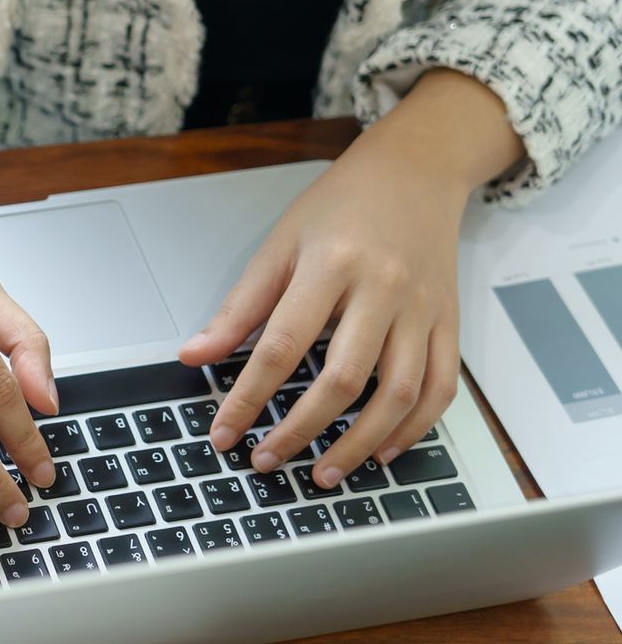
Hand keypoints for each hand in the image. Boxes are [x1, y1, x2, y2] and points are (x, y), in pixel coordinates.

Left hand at [182, 69, 524, 486]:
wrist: (417, 170)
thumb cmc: (342, 205)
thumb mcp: (279, 245)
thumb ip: (239, 307)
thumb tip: (194, 355)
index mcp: (330, 266)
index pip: (280, 347)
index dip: (247, 397)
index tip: (224, 433)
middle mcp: (382, 290)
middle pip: (342, 378)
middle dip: (300, 430)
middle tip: (266, 461)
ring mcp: (423, 310)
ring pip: (399, 393)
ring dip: (359, 443)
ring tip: (322, 473)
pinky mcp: (449, 322)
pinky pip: (441, 388)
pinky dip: (414, 427)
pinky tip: (382, 451)